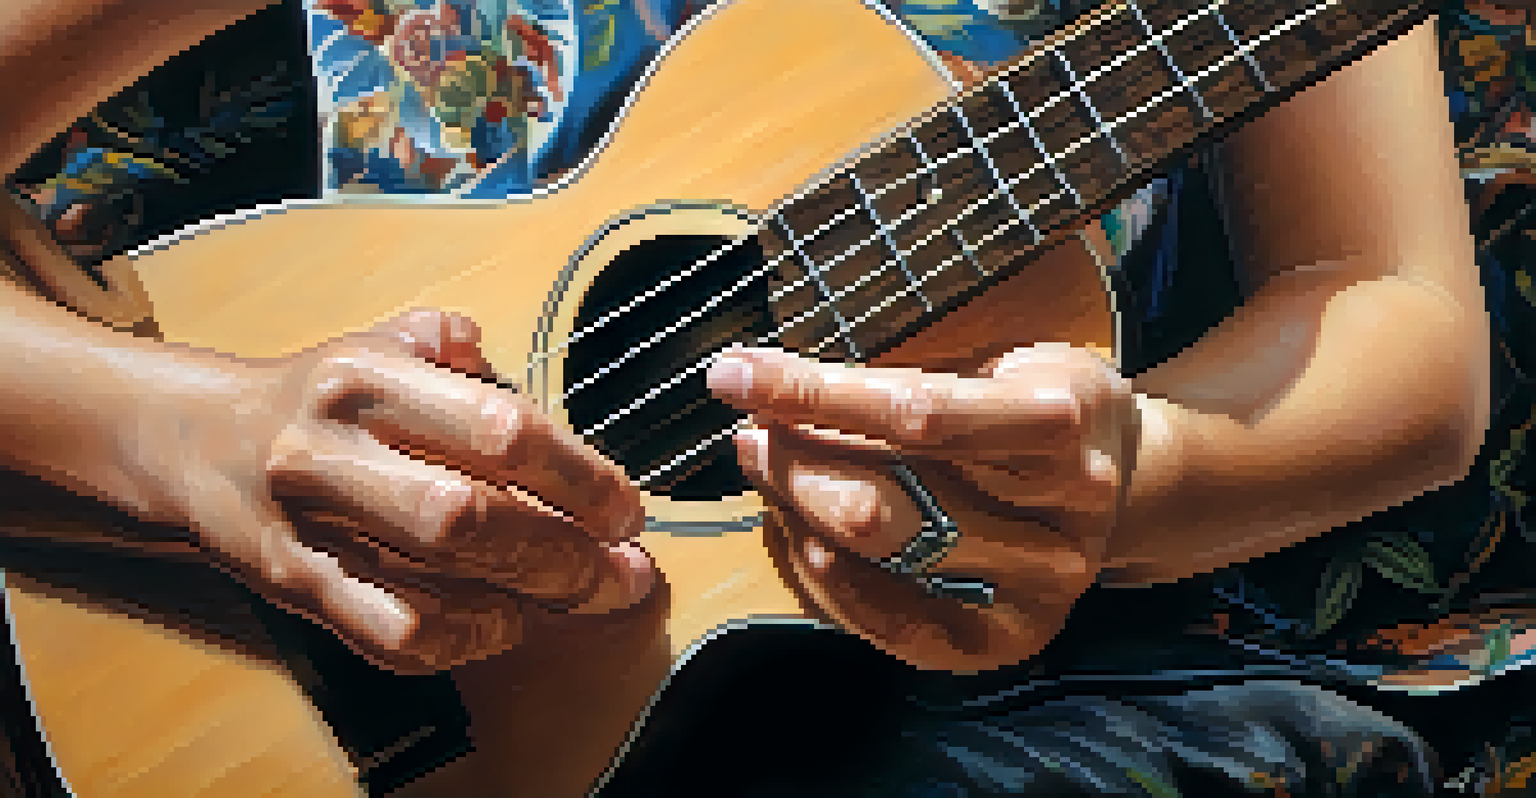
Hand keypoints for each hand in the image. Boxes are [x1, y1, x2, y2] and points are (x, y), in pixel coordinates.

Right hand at [130, 309, 653, 673]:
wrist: (198, 443)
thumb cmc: (316, 397)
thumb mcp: (379, 340)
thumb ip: (450, 344)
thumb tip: (507, 362)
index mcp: (369, 375)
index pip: (498, 428)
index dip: (578, 475)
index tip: (623, 505)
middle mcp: (335, 446)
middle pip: (471, 513)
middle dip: (567, 551)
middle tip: (623, 569)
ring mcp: (312, 521)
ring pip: (435, 575)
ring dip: (528, 595)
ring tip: (584, 596)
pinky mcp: (298, 582)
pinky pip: (390, 629)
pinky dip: (460, 637)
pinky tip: (500, 623)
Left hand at [708, 344, 1139, 671]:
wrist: (1120, 482)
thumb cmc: (1040, 405)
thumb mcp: (1001, 361)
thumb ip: (911, 376)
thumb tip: (781, 382)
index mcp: (1061, 426)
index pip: (913, 413)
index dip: (812, 393)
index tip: (738, 372)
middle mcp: (1056, 521)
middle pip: (883, 500)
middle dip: (793, 459)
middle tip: (750, 425)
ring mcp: (1031, 593)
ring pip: (874, 556)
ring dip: (794, 506)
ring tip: (762, 462)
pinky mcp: (998, 643)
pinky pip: (882, 617)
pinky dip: (819, 569)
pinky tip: (792, 528)